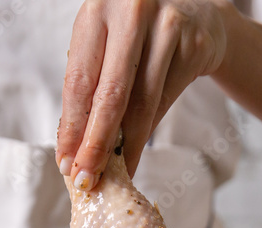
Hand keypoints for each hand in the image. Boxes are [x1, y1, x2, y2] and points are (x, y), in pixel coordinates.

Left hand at [56, 0, 227, 189]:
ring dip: (126, 147)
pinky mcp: (194, 45)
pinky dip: (148, 133)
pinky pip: (165, 101)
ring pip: (142, 103)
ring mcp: (167, 26)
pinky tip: (136, 152)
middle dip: (96, 144)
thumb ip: (90, 82)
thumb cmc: (138, 32)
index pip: (79, 80)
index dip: (71, 127)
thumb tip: (73, 146)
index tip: (65, 161)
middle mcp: (131, 12)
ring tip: (115, 172)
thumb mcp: (107, 41)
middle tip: (87, 178)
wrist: (196, 10)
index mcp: (97, 9)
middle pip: (110, 94)